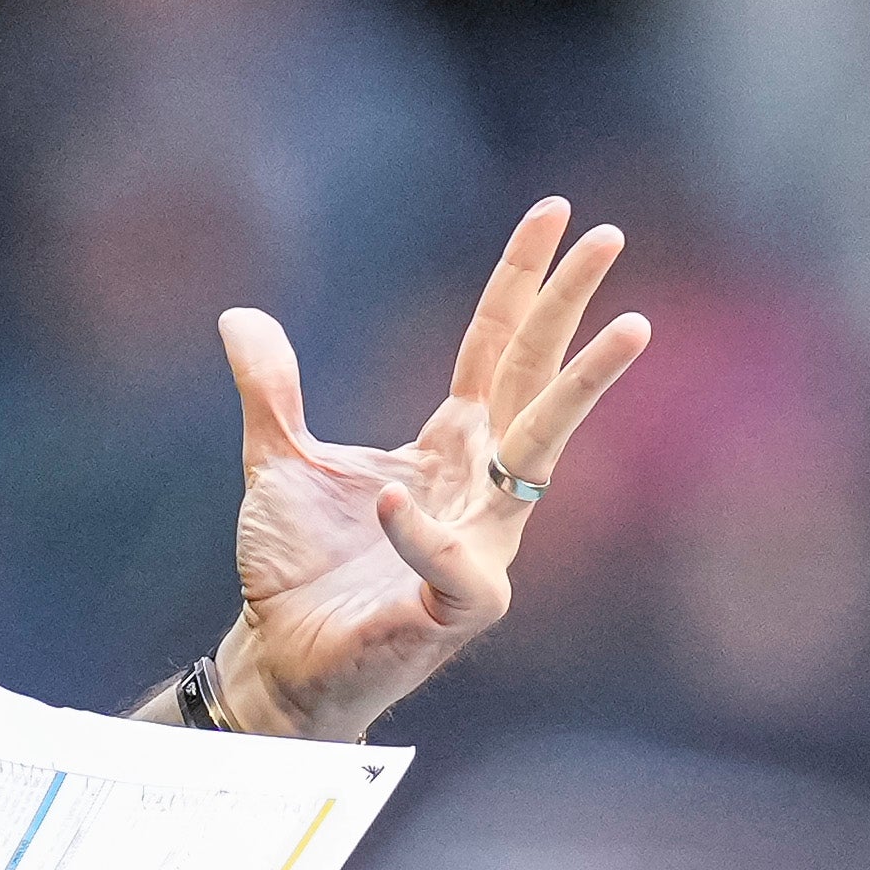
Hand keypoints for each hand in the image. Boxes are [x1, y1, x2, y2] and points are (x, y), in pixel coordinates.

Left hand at [207, 199, 648, 741]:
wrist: (277, 657)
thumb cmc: (296, 570)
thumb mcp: (276, 460)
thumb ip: (271, 391)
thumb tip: (241, 315)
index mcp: (449, 445)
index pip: (496, 347)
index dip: (522, 282)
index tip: (554, 212)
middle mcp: (480, 486)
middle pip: (537, 377)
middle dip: (573, 306)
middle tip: (611, 233)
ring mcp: (480, 545)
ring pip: (545, 456)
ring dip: (583, 391)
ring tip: (629, 328)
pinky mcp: (458, 607)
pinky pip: (459, 564)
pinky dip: (424, 533)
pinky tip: (390, 500)